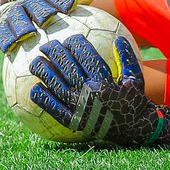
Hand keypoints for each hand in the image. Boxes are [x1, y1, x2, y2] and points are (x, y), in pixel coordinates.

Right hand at [0, 0, 93, 53]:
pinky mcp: (0, 28)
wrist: (6, 5)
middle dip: (40, 11)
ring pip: (16, 20)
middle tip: (47, 19)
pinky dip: (5, 40)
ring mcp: (12, 16)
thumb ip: (69, 0)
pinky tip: (10, 48)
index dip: (61, 1)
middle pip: (33, 6)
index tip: (70, 6)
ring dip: (21, 26)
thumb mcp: (51, 1)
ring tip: (27, 33)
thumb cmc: (37, 8)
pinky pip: (2, 34)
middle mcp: (25, 5)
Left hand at [29, 34, 169, 146]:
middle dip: (55, 53)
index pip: (85, 57)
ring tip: (35, 62)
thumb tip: (119, 38)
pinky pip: (55, 110)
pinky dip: (44, 99)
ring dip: (44, 72)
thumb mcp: (135, 78)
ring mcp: (80, 108)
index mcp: (104, 81)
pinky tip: (34, 89)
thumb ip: (126, 58)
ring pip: (57, 85)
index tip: (69, 38)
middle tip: (46, 46)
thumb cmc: (134, 101)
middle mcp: (89, 93)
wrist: (135, 130)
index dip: (75, 44)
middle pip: (67, 68)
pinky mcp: (75, 122)